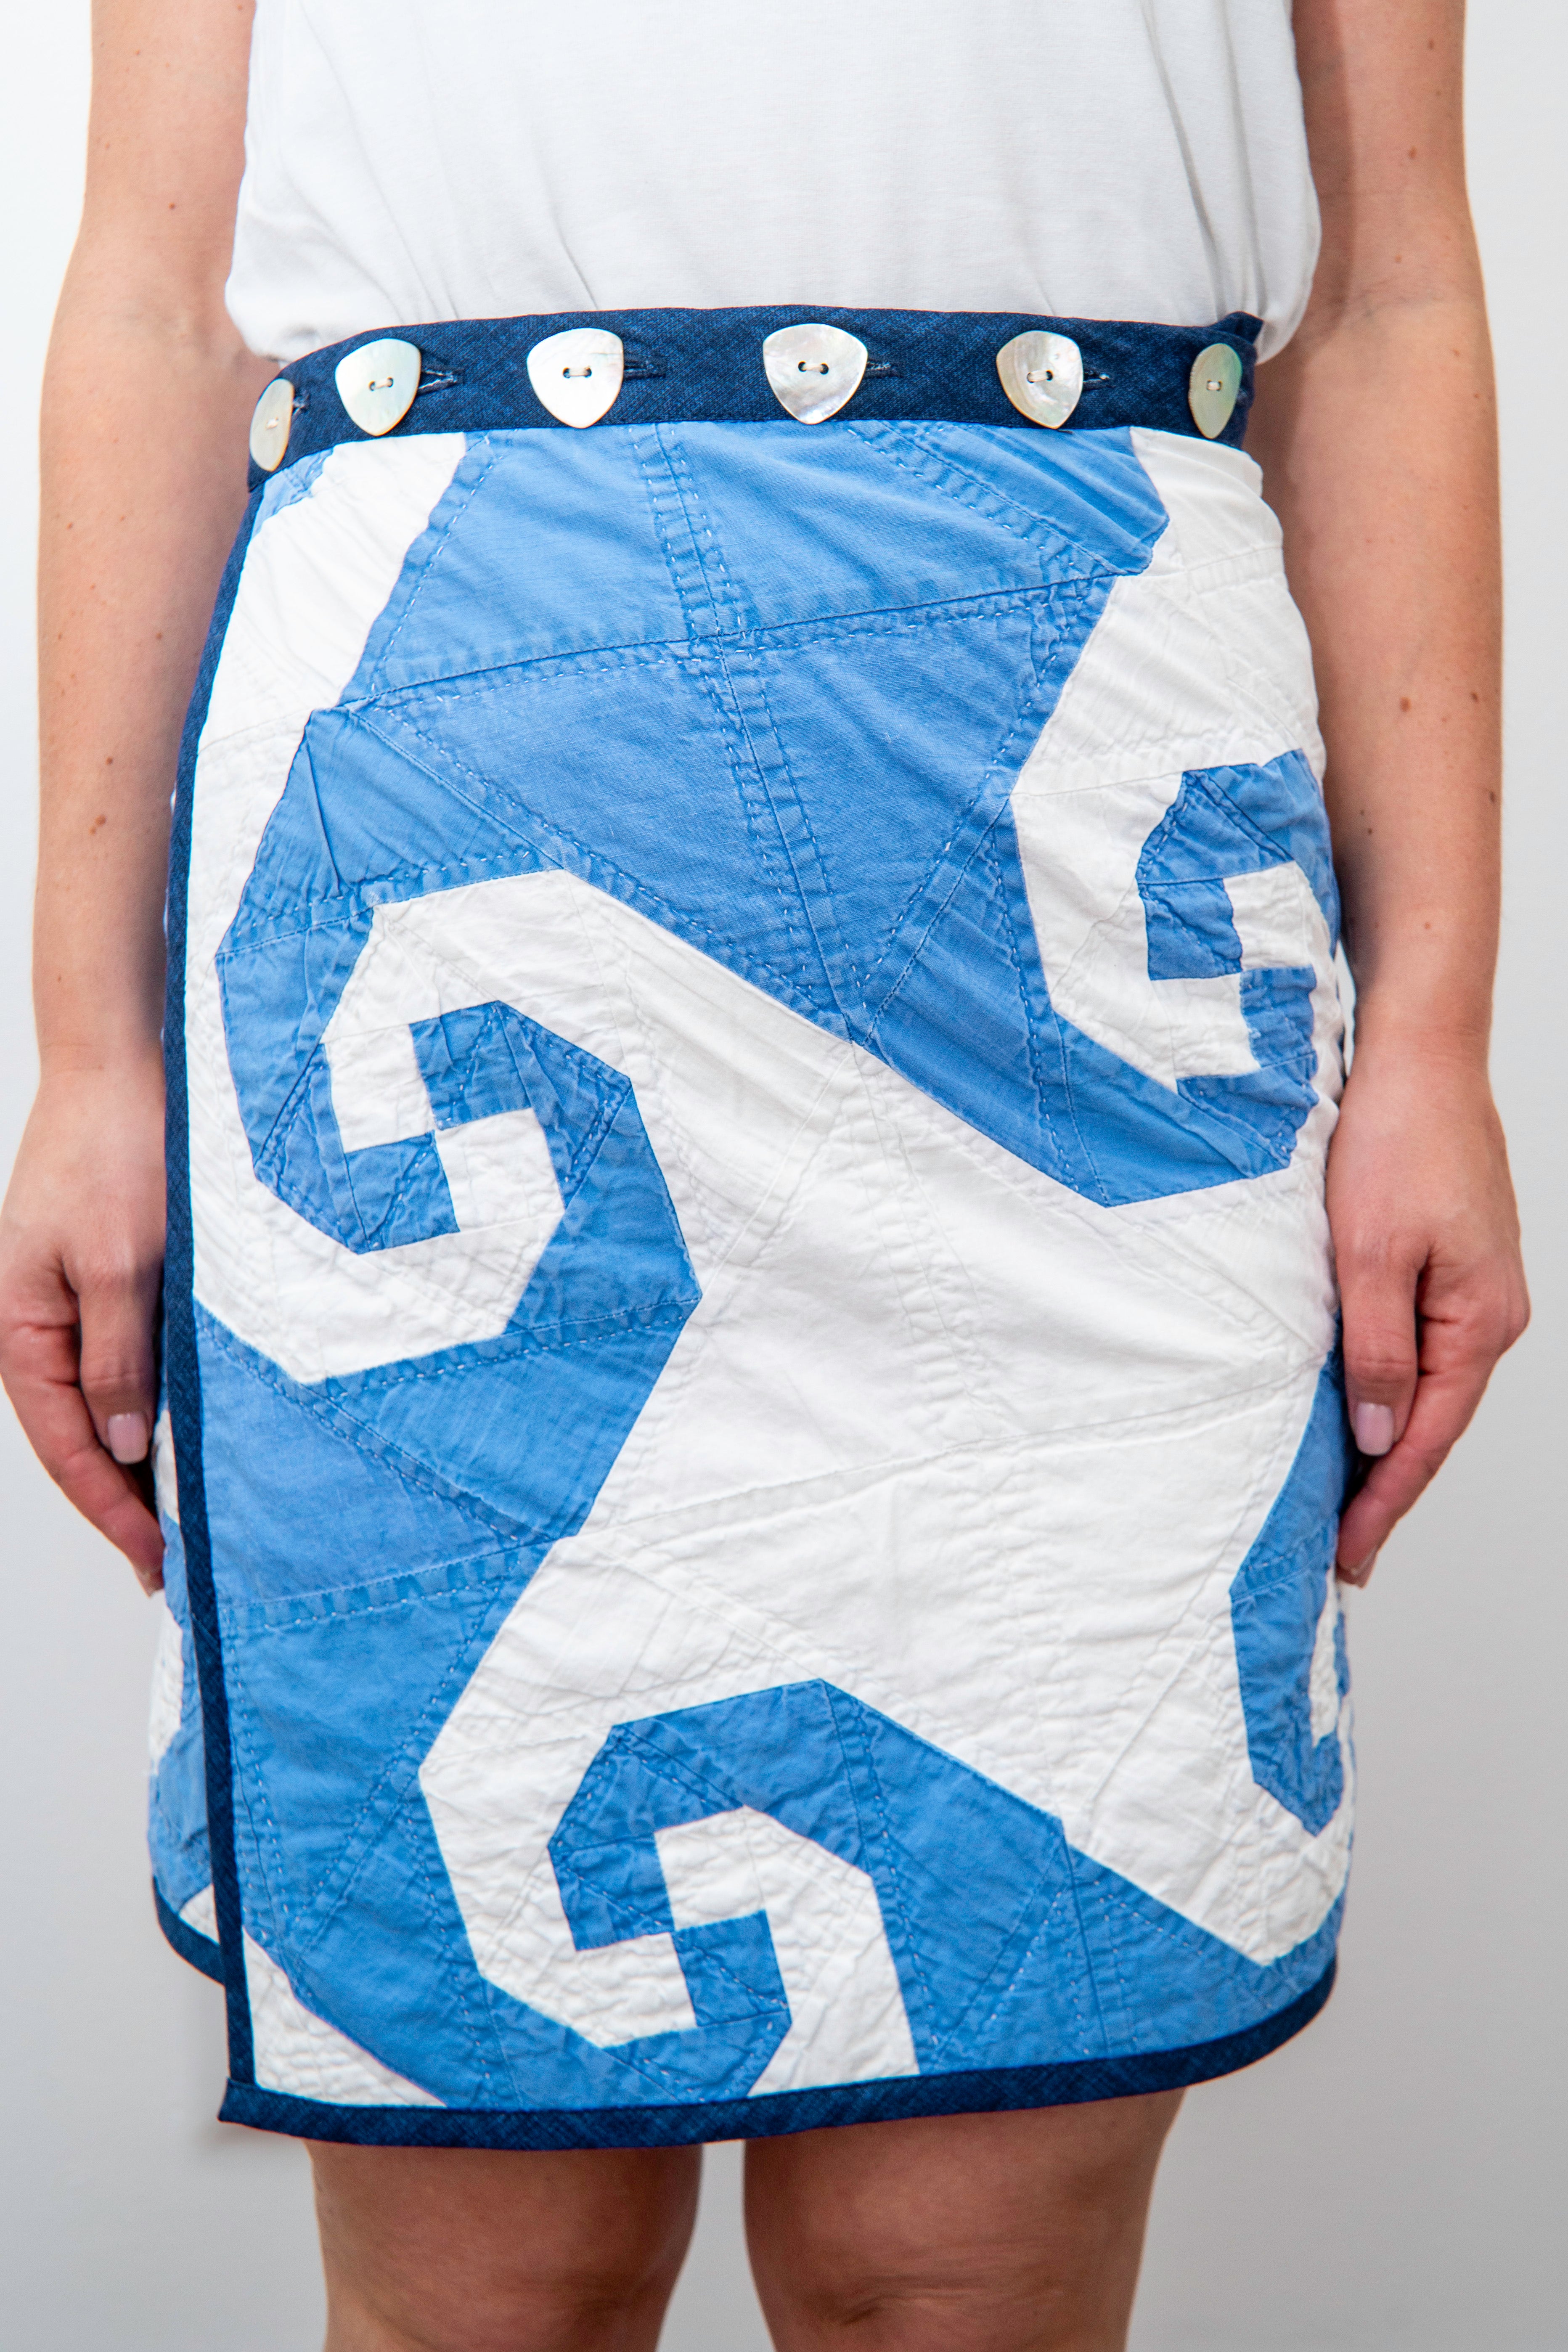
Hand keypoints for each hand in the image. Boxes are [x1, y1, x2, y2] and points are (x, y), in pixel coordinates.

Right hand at [0, 1055, 166, 1590]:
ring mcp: (72, 1308)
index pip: (67, 1450)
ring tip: (190, 1516)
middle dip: (127, 1502)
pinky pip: (126, 1365)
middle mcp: (41, 1329)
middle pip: (82, 1440)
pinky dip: (156, 1407)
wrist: (122, 1069)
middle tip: (179, 1562)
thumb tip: (127, 1445)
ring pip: (107, 1407)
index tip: (158, 1564)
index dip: (113, 1512)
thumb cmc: (116, 1151)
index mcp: (23, 1331)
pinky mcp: (109, 1285)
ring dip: (144, 1460)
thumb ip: (122, 1357)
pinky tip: (191, 1433)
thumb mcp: (125, 1263)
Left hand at [1327, 1034, 1527, 1584]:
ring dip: (1387, 1441)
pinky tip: (1359, 1407)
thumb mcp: (1370, 1254)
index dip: (1385, 1505)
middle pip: (1432, 1424)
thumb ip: (1376, 1350)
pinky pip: (1418, 1346)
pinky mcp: (1449, 1263)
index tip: (1349, 1558)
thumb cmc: (1396, 1140)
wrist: (1418, 1057)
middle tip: (1342, 1551)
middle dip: (1387, 1489)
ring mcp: (1472, 1289)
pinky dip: (1388, 1387)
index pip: (1426, 1442)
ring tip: (1343, 1498)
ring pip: (1425, 1387)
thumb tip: (1381, 1436)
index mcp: (1478, 1322)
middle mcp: (1488, 1315)